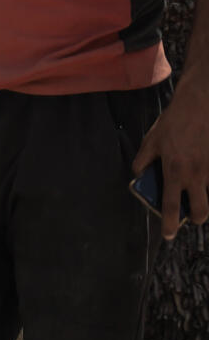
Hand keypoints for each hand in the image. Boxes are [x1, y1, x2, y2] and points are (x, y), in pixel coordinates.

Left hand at [136, 70, 208, 240]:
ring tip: (197, 194)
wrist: (201, 104)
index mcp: (174, 172)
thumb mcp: (151, 140)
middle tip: (191, 215)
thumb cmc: (174, 122)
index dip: (169, 223)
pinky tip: (203, 172)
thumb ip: (143, 160)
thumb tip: (137, 174)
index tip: (168, 235)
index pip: (171, 205)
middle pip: (202, 210)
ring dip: (205, 198)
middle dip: (197, 217)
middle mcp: (196, 175)